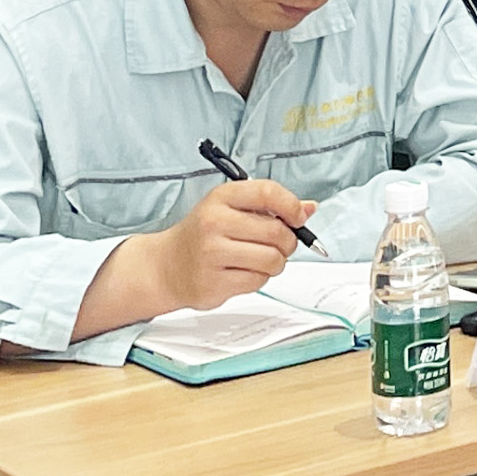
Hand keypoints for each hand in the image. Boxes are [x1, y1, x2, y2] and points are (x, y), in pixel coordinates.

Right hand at [142, 180, 314, 312]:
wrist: (166, 266)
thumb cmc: (203, 234)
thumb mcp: (230, 208)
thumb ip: (270, 206)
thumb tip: (310, 208)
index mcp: (221, 197)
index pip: (268, 192)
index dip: (292, 205)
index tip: (299, 217)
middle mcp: (214, 222)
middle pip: (277, 231)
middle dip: (289, 241)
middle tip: (281, 244)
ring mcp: (211, 254)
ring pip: (272, 259)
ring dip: (276, 262)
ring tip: (261, 259)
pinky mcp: (213, 282)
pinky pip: (258, 281)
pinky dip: (259, 278)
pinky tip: (243, 272)